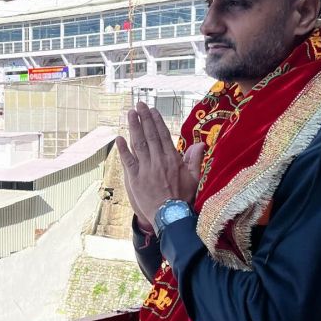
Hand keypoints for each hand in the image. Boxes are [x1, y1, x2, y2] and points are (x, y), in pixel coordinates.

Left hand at [117, 103, 205, 230]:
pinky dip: (123, 149)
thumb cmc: (183, 198)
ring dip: (134, 127)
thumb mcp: (194, 178)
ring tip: (130, 113)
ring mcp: (146, 169)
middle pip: (150, 135)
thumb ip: (195, 159)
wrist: (170, 216)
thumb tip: (200, 143)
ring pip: (139, 144)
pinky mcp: (135, 179)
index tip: (152, 110)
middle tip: (139, 105)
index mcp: (172, 159)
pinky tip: (119, 138)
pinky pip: (128, 161)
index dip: (157, 121)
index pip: (163, 135)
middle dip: (144, 118)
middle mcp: (159, 161)